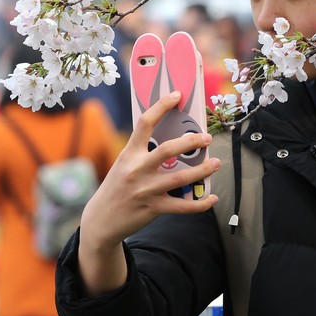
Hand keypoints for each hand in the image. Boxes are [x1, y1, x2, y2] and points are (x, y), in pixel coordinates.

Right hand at [77, 90, 219, 294]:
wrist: (100, 221)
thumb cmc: (117, 188)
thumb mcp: (124, 165)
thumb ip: (144, 154)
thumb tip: (176, 143)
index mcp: (129, 154)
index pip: (144, 123)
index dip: (161, 106)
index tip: (177, 95)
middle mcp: (137, 170)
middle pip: (167, 150)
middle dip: (191, 141)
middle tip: (207, 138)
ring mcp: (146, 190)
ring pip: (180, 178)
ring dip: (202, 170)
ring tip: (215, 164)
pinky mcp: (154, 209)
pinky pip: (183, 206)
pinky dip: (201, 203)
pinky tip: (212, 197)